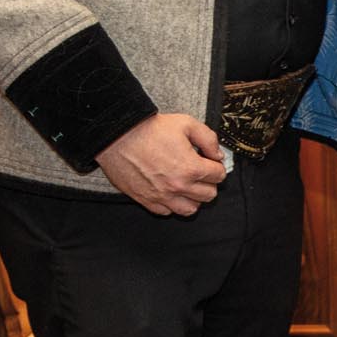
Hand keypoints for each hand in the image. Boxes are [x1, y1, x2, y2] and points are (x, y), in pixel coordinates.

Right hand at [97, 113, 226, 216]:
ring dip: (193, 198)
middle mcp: (178, 186)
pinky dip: (172, 204)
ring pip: (190, 209)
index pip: (219, 176)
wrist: (117, 135)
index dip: (216, 167)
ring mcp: (161, 196)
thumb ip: (209, 139)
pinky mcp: (145, 200)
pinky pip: (166, 212)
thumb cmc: (149, 129)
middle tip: (201, 173)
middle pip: (209, 195)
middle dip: (208, 183)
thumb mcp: (187, 124)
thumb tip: (217, 155)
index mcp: (191, 168)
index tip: (210, 163)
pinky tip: (170, 191)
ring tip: (188, 185)